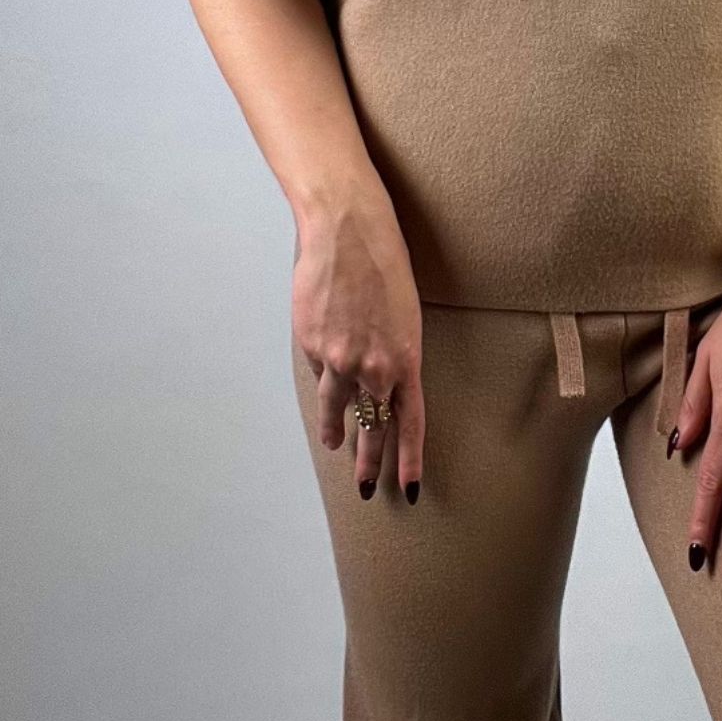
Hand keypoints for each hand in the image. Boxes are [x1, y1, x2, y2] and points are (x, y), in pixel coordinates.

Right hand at [291, 182, 425, 503]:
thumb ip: (390, 354)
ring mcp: (338, 360)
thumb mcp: (404, 314)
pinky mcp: (311, 346)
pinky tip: (325, 371)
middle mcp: (373, 367)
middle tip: (368, 488)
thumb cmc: (384, 264)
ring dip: (336, 429)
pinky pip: (319, 370)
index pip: (411, 422)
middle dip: (371, 462)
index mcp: (405, 359)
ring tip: (335, 445)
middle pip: (373, 427)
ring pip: (337, 408)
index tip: (411, 486)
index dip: (410, 457)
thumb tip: (370, 382)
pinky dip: (324, 374)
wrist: (347, 232)